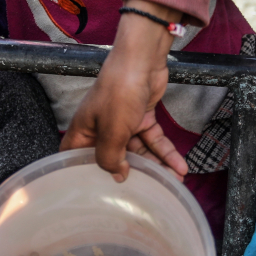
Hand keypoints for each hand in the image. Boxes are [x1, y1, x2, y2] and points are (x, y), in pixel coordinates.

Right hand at [61, 0, 188, 180]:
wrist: (142, 61)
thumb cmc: (119, 91)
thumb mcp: (112, 131)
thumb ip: (110, 157)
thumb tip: (118, 176)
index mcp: (84, 131)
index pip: (75, 157)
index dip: (80, 175)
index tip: (93, 194)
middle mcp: (101, 128)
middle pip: (112, 158)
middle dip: (130, 176)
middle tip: (145, 194)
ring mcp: (123, 123)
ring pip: (138, 151)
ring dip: (156, 166)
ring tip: (173, 183)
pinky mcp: (141, 117)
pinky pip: (153, 140)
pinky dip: (166, 152)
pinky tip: (180, 167)